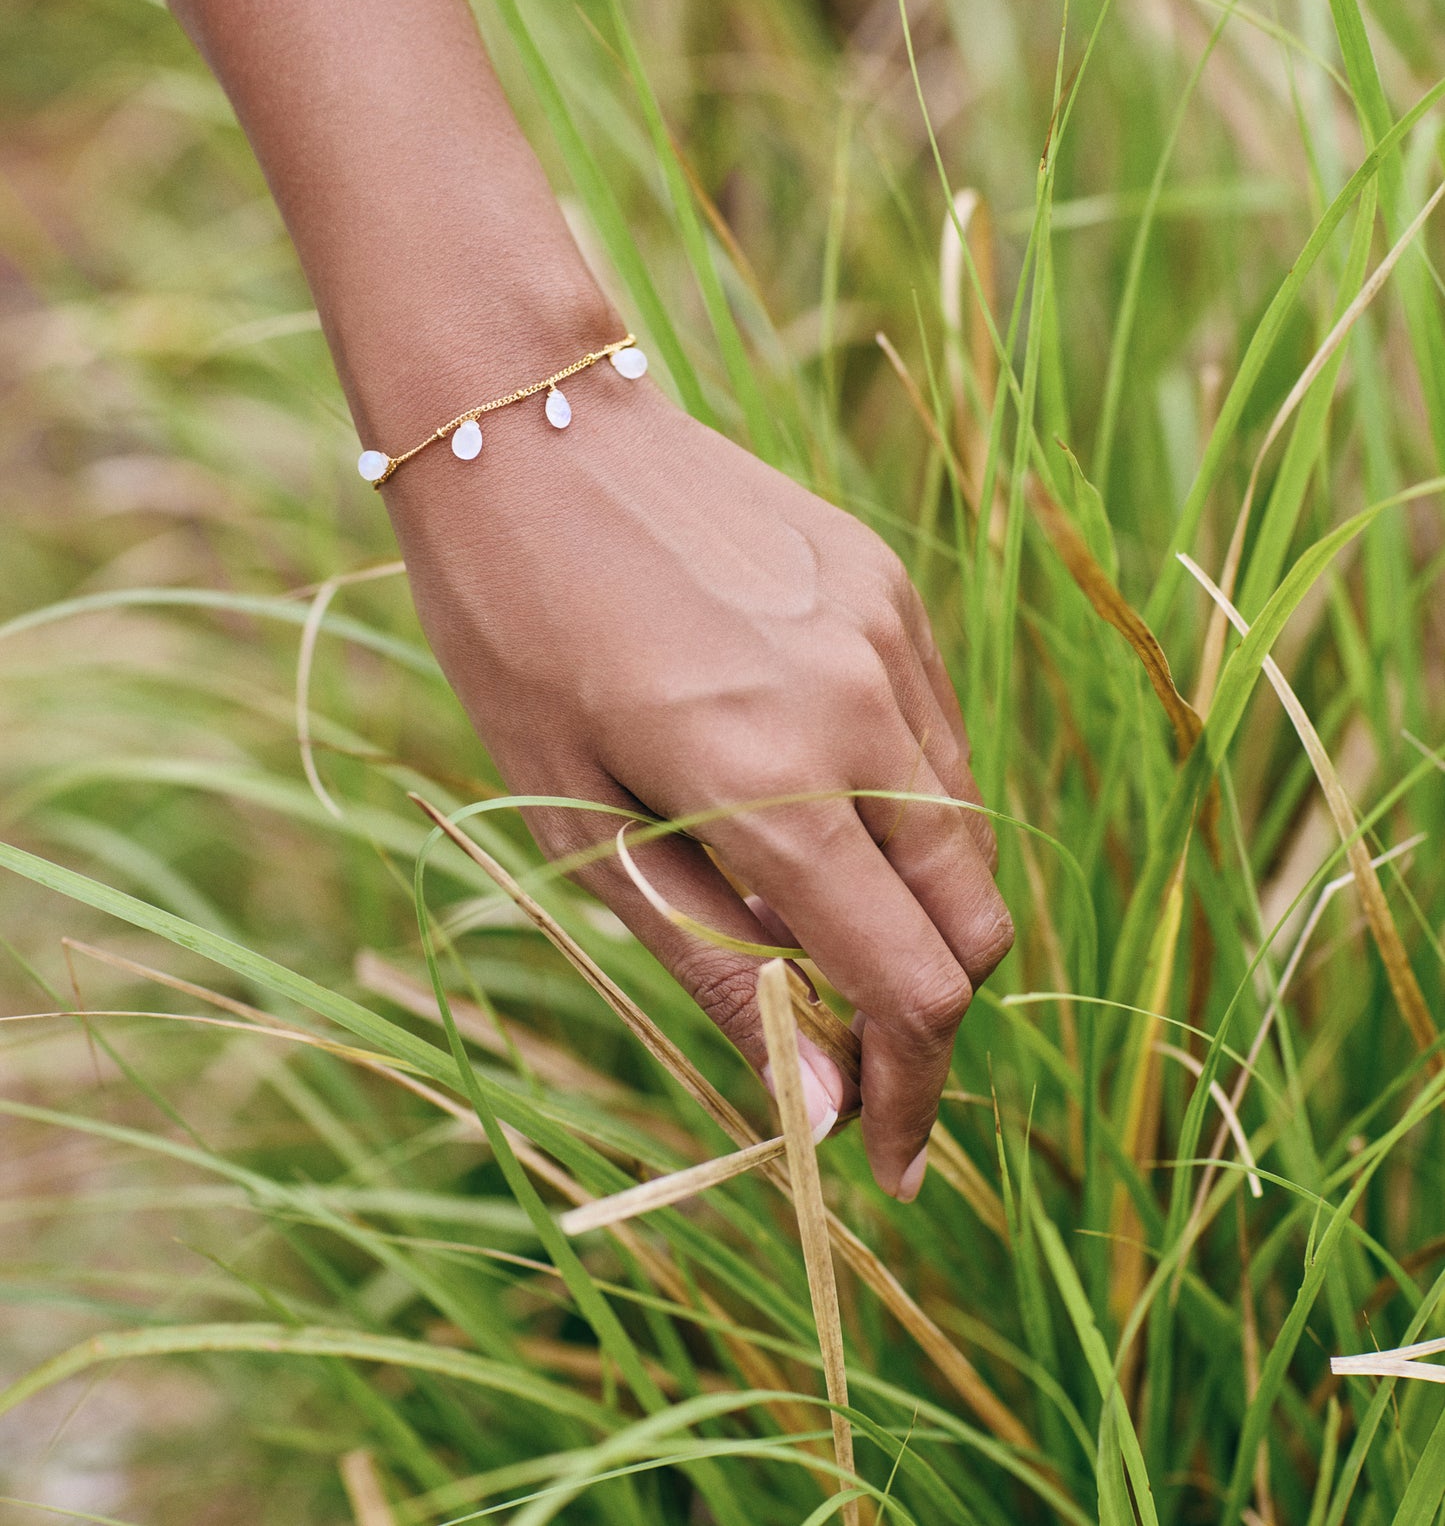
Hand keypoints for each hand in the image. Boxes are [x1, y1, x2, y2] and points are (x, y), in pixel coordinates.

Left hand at [386, 353, 1011, 1199]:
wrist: (532, 428)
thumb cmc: (515, 636)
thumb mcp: (578, 824)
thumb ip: (716, 962)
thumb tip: (823, 1109)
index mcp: (770, 777)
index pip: (910, 984)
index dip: (912, 1095)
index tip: (889, 1161)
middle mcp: (861, 704)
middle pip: (973, 918)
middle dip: (930, 1011)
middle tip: (848, 1047)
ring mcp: (890, 636)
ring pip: (968, 830)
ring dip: (914, 906)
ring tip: (803, 907)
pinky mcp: (892, 588)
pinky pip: (939, 738)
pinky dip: (904, 808)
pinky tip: (809, 792)